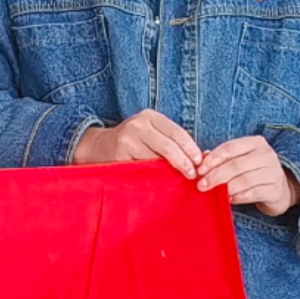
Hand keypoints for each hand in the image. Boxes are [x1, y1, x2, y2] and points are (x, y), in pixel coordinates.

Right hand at [68, 108, 199, 174]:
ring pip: (155, 159)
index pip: (177, 132)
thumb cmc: (132, 142)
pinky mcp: (119, 157)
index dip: (190, 148)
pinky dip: (153, 176)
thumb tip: (200, 157)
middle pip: (168, 145)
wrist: (98, 147)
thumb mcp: (151, 133)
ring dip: (169, 172)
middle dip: (183, 162)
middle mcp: (138, 126)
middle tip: (193, 174)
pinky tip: (160, 181)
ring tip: (179, 179)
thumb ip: (171, 141)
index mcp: (149, 117)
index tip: (200, 161)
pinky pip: (141, 169)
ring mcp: (127, 141)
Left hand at [191, 133, 299, 214]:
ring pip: (243, 180)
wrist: (279, 189)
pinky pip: (252, 193)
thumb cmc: (253, 171)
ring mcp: (273, 172)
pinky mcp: (275, 189)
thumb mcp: (240, 160)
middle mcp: (266, 155)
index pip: (231, 148)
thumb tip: (203, 159)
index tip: (200, 170)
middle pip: (235, 165)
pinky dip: (238, 197)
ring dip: (225, 188)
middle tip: (202, 185)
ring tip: (213, 193)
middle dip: (216, 175)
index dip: (213, 159)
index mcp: (256, 143)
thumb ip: (223, 158)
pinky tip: (229, 199)